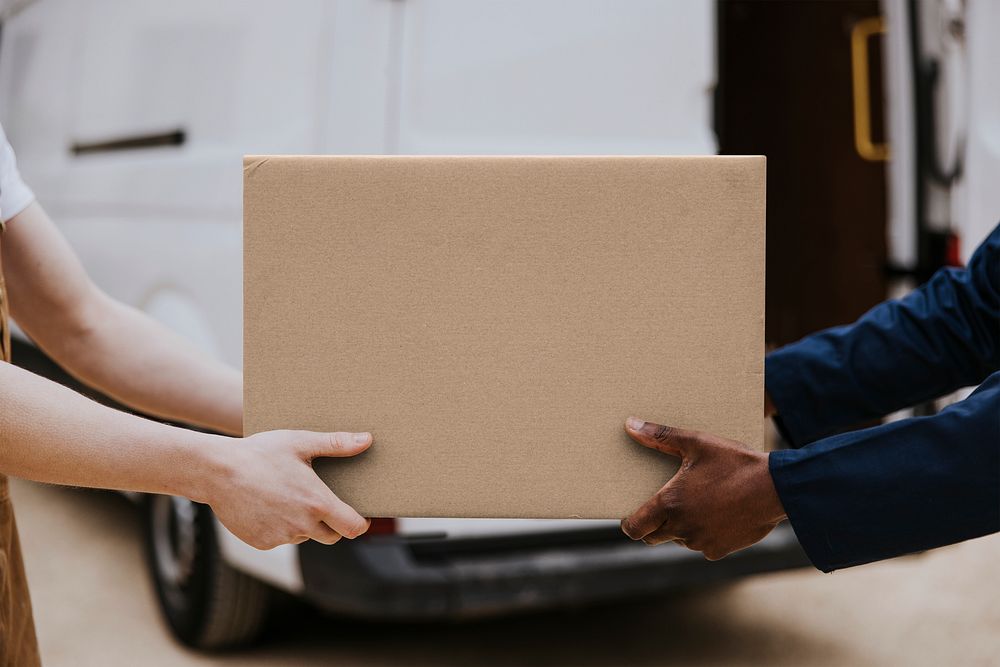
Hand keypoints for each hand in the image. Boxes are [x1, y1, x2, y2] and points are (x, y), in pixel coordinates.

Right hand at [202, 430, 372, 549]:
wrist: (216, 471)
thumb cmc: (260, 452)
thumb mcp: (300, 442)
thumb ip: (336, 443)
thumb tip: (367, 440)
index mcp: (317, 503)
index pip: (353, 528)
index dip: (360, 524)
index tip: (361, 516)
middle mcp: (302, 526)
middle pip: (332, 536)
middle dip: (333, 523)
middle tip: (322, 502)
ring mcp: (281, 537)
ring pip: (304, 536)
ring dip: (304, 524)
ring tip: (289, 496)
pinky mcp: (262, 543)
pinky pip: (281, 538)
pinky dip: (281, 527)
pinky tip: (269, 504)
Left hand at [620, 417, 785, 559]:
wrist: (775, 488)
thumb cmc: (734, 462)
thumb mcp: (696, 442)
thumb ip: (660, 436)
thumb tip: (630, 424)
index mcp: (670, 504)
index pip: (634, 528)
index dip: (630, 523)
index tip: (632, 515)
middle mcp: (681, 528)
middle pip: (652, 537)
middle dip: (653, 525)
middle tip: (664, 505)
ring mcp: (700, 542)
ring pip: (678, 540)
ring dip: (680, 528)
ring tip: (695, 504)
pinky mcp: (719, 550)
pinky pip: (702, 546)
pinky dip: (703, 535)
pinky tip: (716, 515)